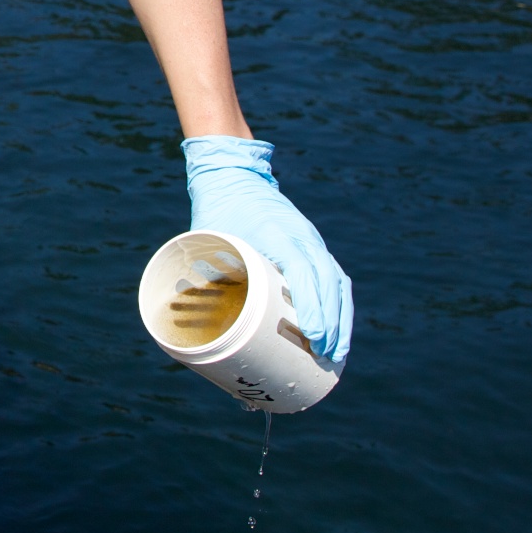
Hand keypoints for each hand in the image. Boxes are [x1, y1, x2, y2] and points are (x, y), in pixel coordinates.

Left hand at [184, 136, 352, 370]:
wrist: (234, 175)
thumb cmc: (217, 210)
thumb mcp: (207, 239)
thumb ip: (203, 274)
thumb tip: (190, 324)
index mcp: (278, 234)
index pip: (305, 274)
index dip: (312, 308)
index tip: (314, 338)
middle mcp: (302, 237)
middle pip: (329, 283)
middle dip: (332, 323)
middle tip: (326, 357)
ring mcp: (311, 240)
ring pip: (337, 282)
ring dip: (341, 318)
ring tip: (336, 353)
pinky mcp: (312, 245)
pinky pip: (334, 276)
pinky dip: (338, 304)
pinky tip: (337, 328)